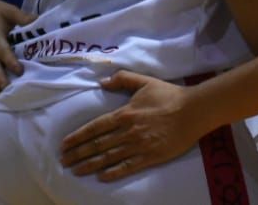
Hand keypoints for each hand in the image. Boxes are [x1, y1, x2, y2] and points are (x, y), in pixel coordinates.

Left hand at [59, 71, 202, 181]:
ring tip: (76, 171)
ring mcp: (138, 145)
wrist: (193, 111)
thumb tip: (102, 81)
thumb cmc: (169, 95)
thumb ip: (123, 79)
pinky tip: (101, 177)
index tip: (65, 144)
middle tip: (64, 161)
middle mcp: (128, 131)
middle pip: (98, 145)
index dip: (78, 137)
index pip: (95, 127)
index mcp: (125, 113)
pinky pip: (128, 167)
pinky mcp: (150, 157)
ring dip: (90, 165)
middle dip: (78, 154)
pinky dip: (113, 173)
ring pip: (109, 158)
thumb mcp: (145, 82)